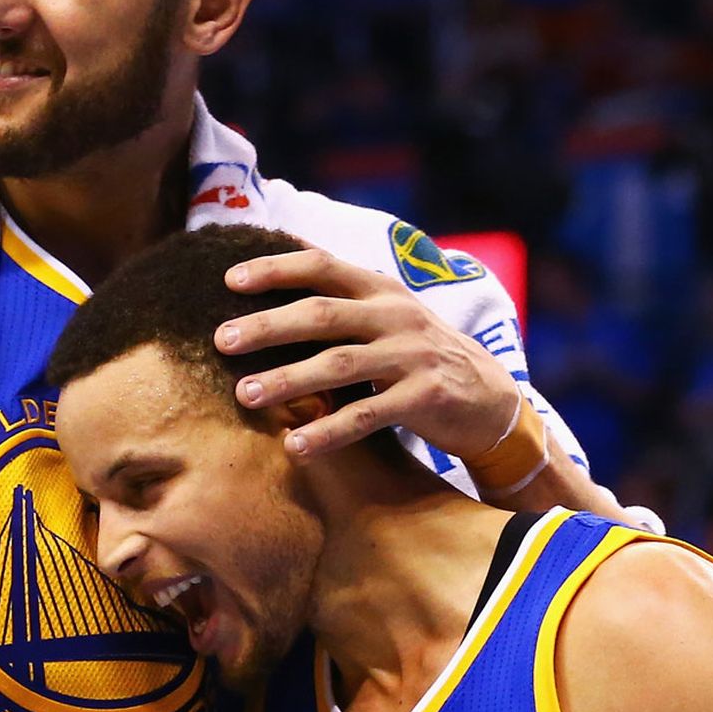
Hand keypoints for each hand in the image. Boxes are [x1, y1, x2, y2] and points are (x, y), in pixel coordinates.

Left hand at [213, 247, 519, 461]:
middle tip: (220, 340)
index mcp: (380, 288)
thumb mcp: (384, 318)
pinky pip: (367, 415)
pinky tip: (294, 446)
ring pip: (339, 364)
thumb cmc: (416, 356)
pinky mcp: (425, 397)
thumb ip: (337, 304)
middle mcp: (395, 314)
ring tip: (244, 394)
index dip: (275, 269)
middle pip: (321, 313)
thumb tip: (266, 293)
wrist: (492, 399)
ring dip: (288, 379)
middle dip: (267, 326)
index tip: (228, 280)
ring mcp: (412, 355)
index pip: (321, 264)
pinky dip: (328, 431)